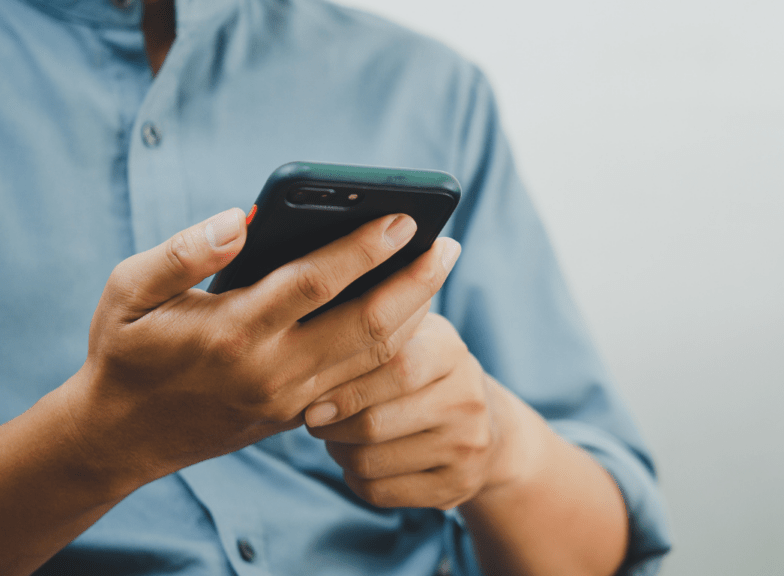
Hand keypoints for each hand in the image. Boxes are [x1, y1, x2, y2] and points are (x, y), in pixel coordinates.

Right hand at [66, 209, 459, 488]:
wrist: (122, 438)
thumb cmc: (126, 352)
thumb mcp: (129, 292)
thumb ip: (182, 252)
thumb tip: (238, 219)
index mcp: (232, 331)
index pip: (315, 282)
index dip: (364, 247)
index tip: (403, 216)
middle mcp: (272, 371)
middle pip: (367, 325)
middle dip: (416, 281)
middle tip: (449, 243)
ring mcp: (292, 400)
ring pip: (375, 358)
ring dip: (416, 312)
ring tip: (437, 269)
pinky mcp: (301, 416)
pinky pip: (363, 379)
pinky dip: (394, 344)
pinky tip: (410, 309)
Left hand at [305, 313, 531, 509]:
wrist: (484, 424)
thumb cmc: (424, 372)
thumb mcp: (412, 337)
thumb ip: (370, 329)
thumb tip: (309, 331)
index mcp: (451, 350)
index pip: (394, 368)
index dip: (345, 388)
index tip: (311, 400)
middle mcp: (466, 398)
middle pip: (375, 423)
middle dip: (331, 426)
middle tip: (314, 420)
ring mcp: (466, 445)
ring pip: (371, 462)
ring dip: (338, 452)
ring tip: (335, 437)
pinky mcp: (457, 486)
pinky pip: (380, 492)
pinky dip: (354, 479)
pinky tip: (357, 461)